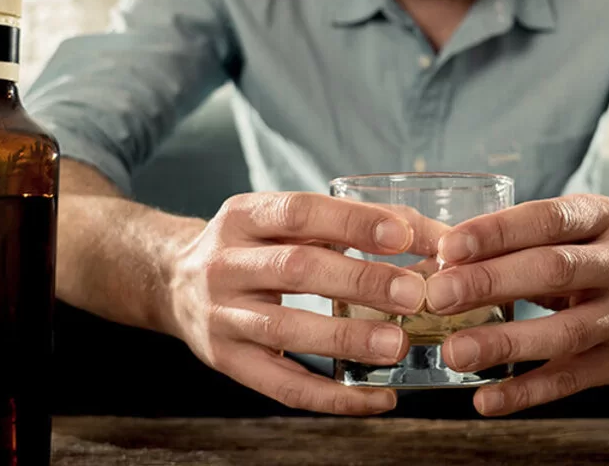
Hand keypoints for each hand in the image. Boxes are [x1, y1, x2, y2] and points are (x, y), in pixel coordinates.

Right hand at [166, 192, 430, 414]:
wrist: (173, 284)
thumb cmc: (254, 248)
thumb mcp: (282, 221)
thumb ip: (352, 223)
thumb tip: (435, 237)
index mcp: (243, 216)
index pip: (299, 212)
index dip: (352, 222)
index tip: (402, 234)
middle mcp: (225, 263)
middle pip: (296, 269)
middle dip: (359, 281)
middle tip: (412, 294)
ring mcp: (222, 316)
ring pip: (286, 329)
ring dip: (346, 340)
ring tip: (396, 345)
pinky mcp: (228, 362)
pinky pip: (283, 386)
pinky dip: (334, 396)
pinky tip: (376, 398)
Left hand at [424, 194, 608, 415]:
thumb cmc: (593, 256)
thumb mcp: (569, 233)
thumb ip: (511, 243)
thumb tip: (431, 260)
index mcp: (603, 218)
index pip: (548, 219)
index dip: (498, 231)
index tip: (449, 247)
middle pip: (556, 270)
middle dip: (492, 283)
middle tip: (440, 296)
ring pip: (565, 332)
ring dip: (506, 343)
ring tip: (455, 352)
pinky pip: (570, 379)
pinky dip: (525, 392)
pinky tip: (486, 399)